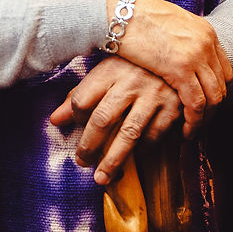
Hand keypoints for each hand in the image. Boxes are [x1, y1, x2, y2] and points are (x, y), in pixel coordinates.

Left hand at [49, 58, 181, 185]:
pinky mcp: (174, 106)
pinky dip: (144, 149)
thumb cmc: (135, 65)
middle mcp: (131, 81)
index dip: (74, 117)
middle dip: (89, 146)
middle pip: (102, 119)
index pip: (83, 99)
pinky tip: (136, 155)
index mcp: (110, 69)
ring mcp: (154, 94)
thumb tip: (55, 120)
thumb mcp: (107, 71)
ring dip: (114, 160)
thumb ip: (81, 94)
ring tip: (102, 178)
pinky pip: (155, 135)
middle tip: (82, 162)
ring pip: (129, 134)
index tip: (74, 126)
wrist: (178, 53)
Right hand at [106, 0, 232, 136]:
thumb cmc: (134, 17)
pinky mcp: (181, 68)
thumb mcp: (167, 26)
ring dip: (205, 119)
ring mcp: (196, 55)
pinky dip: (193, 121)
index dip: (213, 90)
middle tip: (199, 123)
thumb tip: (176, 56)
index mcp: (205, 31)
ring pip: (213, 97)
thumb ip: (179, 41)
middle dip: (212, 108)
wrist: (120, 9)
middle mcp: (206, 42)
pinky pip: (196, 103)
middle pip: (221, 85)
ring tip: (191, 131)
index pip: (222, 69)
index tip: (201, 104)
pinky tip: (184, 131)